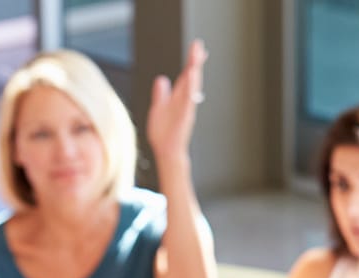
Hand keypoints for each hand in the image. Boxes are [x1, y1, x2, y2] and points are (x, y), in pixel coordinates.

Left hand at [146, 38, 206, 162]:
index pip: (187, 75)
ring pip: (192, 85)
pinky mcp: (185, 115)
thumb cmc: (164, 134)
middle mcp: (184, 101)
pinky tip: (193, 75)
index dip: (191, 61)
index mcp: (179, 97)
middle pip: (191, 77)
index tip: (197, 48)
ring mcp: (186, 108)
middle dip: (195, 60)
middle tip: (199, 45)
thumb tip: (162, 79)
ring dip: (195, 70)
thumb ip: (161, 94)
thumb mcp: (159, 108)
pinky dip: (192, 86)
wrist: (165, 151)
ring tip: (197, 55)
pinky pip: (189, 98)